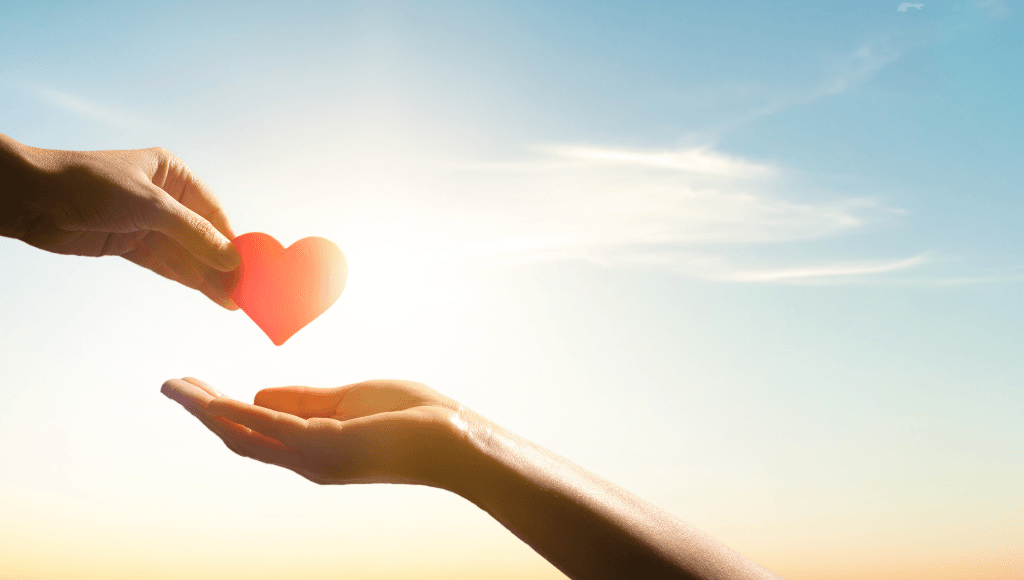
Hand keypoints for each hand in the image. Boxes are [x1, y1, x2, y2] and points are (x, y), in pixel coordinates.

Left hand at [2, 137, 239, 307]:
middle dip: (219, 263)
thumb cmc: (90, 185)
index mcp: (172, 174)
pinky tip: (204, 291)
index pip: (212, 211)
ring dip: (204, 276)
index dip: (231, 240)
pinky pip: (163, 262)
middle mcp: (162, 196)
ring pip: (183, 253)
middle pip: (200, 235)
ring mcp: (145, 221)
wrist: (32, 198)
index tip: (248, 267)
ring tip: (229, 299)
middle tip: (242, 291)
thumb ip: (193, 234)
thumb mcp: (150, 205)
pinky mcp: (128, 242)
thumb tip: (230, 259)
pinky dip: (182, 276)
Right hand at [160, 377, 474, 487]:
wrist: (455, 438)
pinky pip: (271, 426)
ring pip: (246, 433)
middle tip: (169, 385)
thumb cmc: (413, 419)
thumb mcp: (350, 400)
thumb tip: (259, 393)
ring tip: (175, 387)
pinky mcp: (328, 445)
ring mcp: (315, 457)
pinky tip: (211, 398)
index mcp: (315, 449)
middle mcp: (307, 461)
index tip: (194, 387)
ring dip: (206, 409)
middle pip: (240, 436)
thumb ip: (306, 399)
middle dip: (202, 411)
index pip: (257, 431)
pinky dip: (238, 411)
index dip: (222, 410)